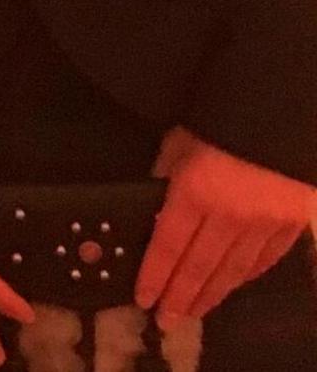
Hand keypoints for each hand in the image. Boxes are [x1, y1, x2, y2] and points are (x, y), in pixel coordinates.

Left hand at [136, 128, 314, 323]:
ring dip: (211, 295)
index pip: (167, 247)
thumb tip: (155, 205)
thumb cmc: (217, 120)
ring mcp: (264, 224)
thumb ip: (165, 177)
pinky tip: (232, 286)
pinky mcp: (291, 224)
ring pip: (233, 270)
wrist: (279, 113)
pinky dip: (245, 277)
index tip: (143, 300)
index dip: (154, 277)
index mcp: (194, 195)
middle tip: (166, 321)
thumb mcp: (178, 143)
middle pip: (200, 267)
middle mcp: (229, 218)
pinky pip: (265, 259)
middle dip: (180, 297)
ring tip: (194, 312)